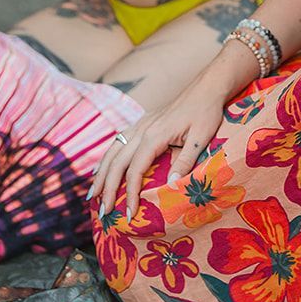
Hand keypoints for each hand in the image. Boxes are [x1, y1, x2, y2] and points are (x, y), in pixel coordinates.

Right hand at [90, 82, 226, 219]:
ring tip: (94, 194)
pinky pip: (119, 141)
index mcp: (155, 135)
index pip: (135, 170)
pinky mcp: (143, 122)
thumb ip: (185, 161)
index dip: (129, 193)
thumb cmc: (206, 112)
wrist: (207, 87)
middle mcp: (142, 129)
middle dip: (107, 188)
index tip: (129, 214)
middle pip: (117, 162)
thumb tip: (169, 186)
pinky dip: (108, 157)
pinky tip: (103, 168)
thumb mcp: (201, 138)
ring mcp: (141, 124)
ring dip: (101, 173)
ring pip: (113, 151)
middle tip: (103, 212)